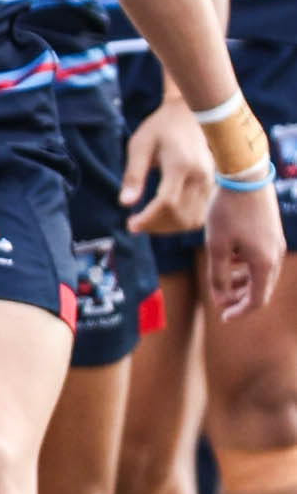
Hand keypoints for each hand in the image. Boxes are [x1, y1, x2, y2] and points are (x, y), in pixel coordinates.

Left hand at [122, 97, 213, 233]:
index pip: (167, 203)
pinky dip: (180, 222)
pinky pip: (198, 215)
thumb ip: (133, 175)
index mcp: (181, 164)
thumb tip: (125, 203)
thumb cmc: (160, 127)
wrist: (190, 114)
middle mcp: (200, 176)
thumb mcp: (140, 145)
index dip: (148, 219)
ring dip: (168, 228)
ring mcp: (209, 182)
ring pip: (192, 220)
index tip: (130, 225)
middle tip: (134, 224)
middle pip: (180, 216)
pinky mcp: (211, 186)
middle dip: (155, 226)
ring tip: (147, 222)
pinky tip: (162, 217)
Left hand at [203, 177, 285, 321]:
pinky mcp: (272, 232)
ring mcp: (276, 243)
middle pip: (260, 288)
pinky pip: (261, 257)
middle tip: (219, 300)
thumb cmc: (227, 211)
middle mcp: (275, 256)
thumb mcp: (216, 246)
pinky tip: (229, 258)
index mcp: (264, 264)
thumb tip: (220, 300)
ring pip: (260, 273)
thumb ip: (218, 276)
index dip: (239, 311)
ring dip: (242, 281)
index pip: (256, 300)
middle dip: (239, 297)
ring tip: (222, 280)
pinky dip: (246, 265)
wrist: (244, 176)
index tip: (223, 317)